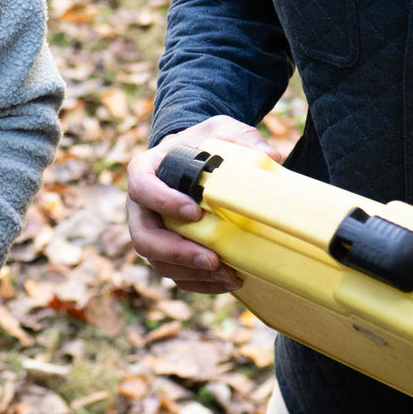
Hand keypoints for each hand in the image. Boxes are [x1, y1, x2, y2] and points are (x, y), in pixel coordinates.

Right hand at [126, 115, 280, 293]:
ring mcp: (151, 232)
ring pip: (159, 262)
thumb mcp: (222, 130)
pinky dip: (200, 283)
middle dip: (177, 252)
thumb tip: (272, 155)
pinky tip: (227, 281)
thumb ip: (243, 138)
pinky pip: (176, 275)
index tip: (195, 212)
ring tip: (228, 274)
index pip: (142, 188)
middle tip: (211, 259)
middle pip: (144, 237)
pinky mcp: (166, 252)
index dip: (164, 202)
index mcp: (145, 170)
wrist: (195, 160)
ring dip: (192, 273)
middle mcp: (140, 206)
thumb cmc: (204, 143)